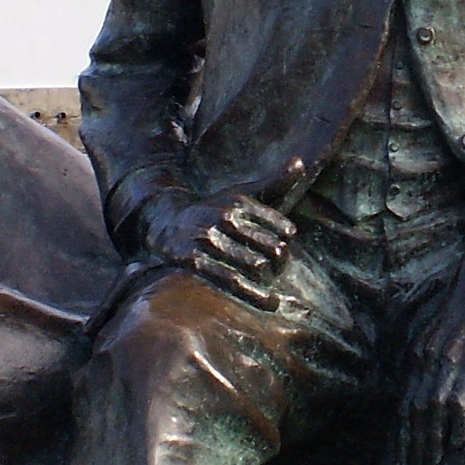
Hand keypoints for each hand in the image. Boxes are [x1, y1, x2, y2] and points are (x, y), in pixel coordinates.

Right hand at [140, 189, 296, 309]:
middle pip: (271, 248)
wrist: (164, 222)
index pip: (282, 227)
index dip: (288, 241)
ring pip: (254, 265)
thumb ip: (274, 181)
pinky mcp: (193, 259)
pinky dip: (252, 293)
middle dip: (280, 264)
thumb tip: (300, 162)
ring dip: (268, 283)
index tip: (286, 249)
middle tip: (279, 274)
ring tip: (275, 298)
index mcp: (240, 202)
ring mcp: (208, 238)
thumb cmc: (212, 210)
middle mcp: (224, 217)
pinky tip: (267, 301)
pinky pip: (229, 280)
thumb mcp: (240, 194)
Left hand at [399, 210, 464, 464]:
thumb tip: (446, 395)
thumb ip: (443, 361)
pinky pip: (461, 394)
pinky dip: (458, 420)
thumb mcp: (450, 334)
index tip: (403, 458)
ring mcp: (450, 355)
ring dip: (432, 439)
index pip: (406, 400)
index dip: (403, 432)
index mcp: (420, 352)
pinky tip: (459, 440)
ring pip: (434, 406)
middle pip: (415, 409)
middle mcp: (428, 355)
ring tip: (433, 464)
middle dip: (414, 444)